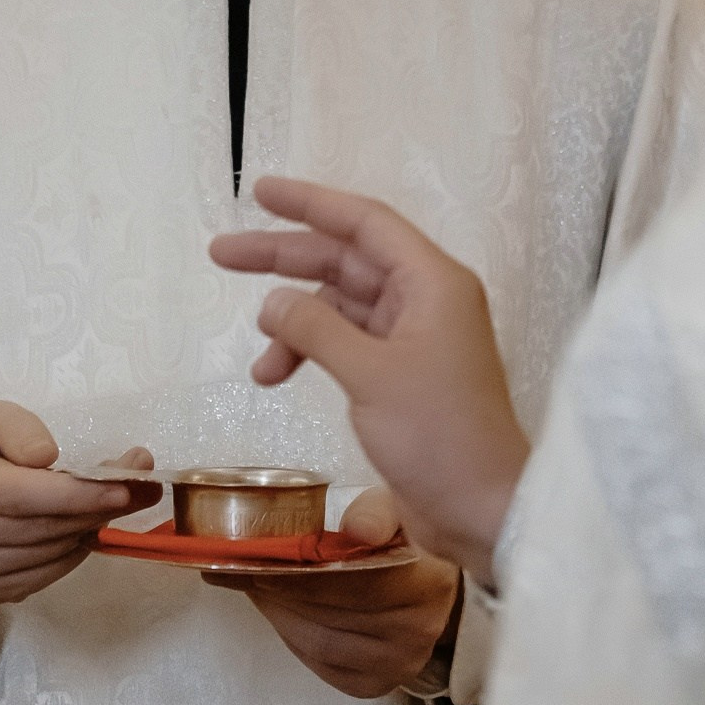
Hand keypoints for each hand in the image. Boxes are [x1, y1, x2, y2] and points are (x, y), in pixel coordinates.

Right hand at [0, 407, 153, 605]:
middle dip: (100, 507)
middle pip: (43, 526)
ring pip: (49, 552)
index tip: (127, 483)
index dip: (80, 492)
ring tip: (111, 501)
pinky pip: (45, 574)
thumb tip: (51, 457)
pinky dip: (73, 551)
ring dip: (90, 527)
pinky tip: (80, 527)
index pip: (23, 494)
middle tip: (142, 487)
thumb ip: (18, 428)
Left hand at [204, 485, 462, 697]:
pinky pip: (320, 663)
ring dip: (278, 611)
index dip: (303, 572)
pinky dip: (291, 635)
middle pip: (330, 616)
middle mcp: (417, 633)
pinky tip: (281, 609)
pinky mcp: (375, 684)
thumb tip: (356, 526)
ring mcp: (397, 665)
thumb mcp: (399, 509)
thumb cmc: (409, 540)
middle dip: (279, 588)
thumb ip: (377, 511)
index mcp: (428, 584)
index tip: (260, 554)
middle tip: (243, 564)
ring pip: (318, 643)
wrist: (435, 586)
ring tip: (255, 582)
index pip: (355, 584)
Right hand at [209, 179, 528, 584]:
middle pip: (346, 259)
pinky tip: (276, 377)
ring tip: (257, 348)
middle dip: (284, 258)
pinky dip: (310, 353)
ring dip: (295, 322)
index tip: (259, 192)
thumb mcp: (370, 376)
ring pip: (341, 306)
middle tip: (222, 254)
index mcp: (433, 282)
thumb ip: (316, 330)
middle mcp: (426, 300)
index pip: (365, 222)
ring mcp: (414, 339)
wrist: (483, 511)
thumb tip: (273, 302)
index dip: (311, 202)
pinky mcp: (402, 376)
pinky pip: (346, 344)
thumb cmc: (440, 436)